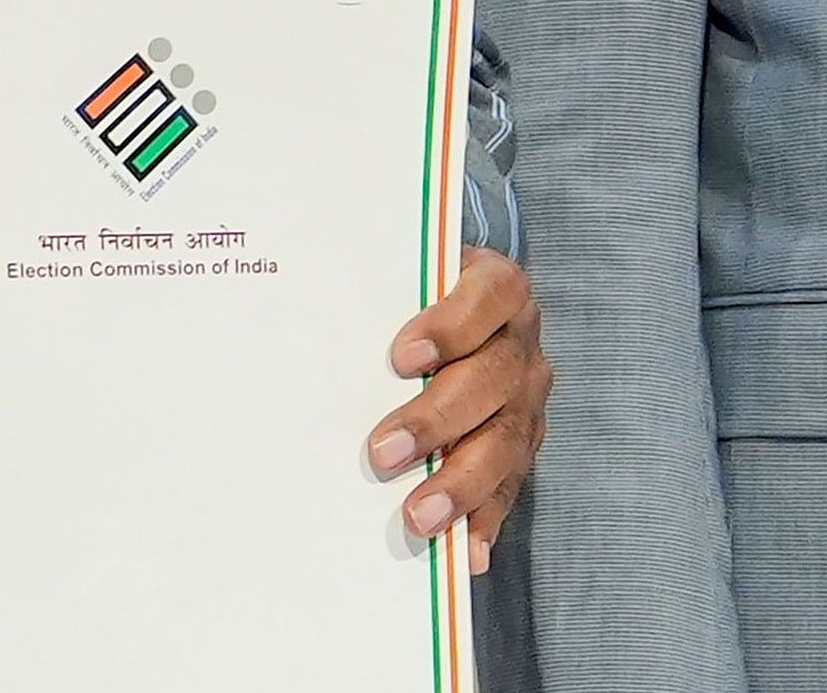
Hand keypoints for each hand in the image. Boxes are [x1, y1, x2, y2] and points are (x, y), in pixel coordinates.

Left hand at [364, 250, 548, 562]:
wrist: (460, 309)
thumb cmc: (413, 294)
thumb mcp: (402, 276)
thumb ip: (376, 290)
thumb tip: (300, 314)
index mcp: (496, 286)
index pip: (488, 297)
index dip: (450, 327)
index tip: (400, 358)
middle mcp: (521, 342)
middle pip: (491, 379)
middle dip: (436, 419)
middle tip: (383, 453)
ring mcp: (527, 396)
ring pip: (504, 441)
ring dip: (460, 483)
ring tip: (418, 516)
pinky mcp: (523, 443)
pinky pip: (510, 485)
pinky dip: (485, 519)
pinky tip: (464, 551)